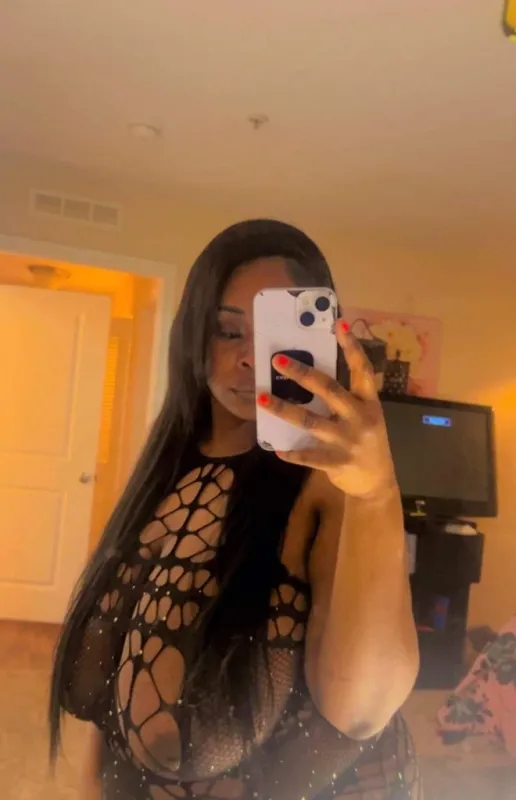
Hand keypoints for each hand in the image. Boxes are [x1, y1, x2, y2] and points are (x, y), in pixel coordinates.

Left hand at [257, 320, 397, 500]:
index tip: (339, 324)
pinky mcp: (338, 461)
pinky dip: (293, 453)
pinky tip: (277, 449)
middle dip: (302, 373)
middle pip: (329, 389)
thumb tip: (312, 377)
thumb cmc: (366, 442)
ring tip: (262, 399)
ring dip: (284, 409)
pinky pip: (311, 456)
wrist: (377, 482)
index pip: (361, 369)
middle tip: (278, 360)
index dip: (351, 346)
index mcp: (369, 402)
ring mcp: (349, 440)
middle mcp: (360, 417)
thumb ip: (347, 398)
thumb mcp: (366, 416)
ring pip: (311, 421)